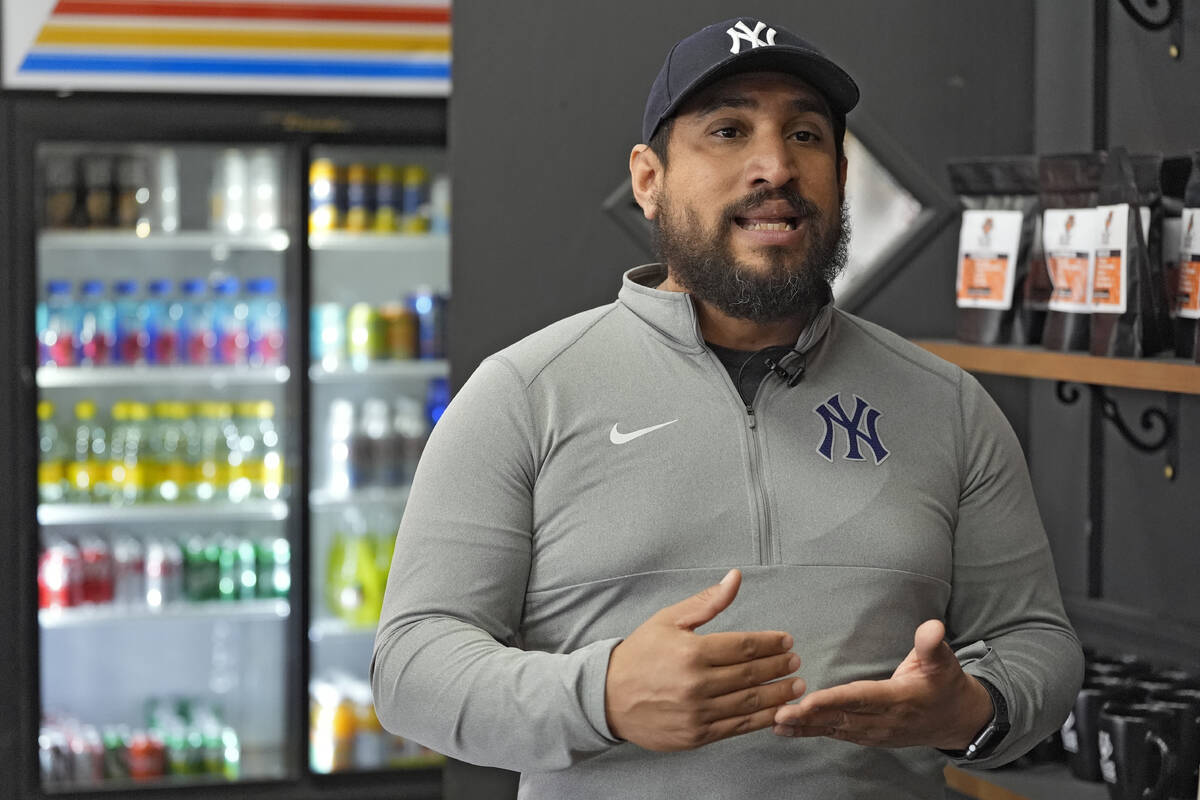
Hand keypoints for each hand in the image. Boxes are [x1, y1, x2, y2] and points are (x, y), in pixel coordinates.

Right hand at [605, 568, 805, 751]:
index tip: (786, 641)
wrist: (607, 697)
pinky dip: (760, 719)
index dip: (770, 643)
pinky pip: (736, 727)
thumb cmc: (640, 654)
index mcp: (691, 652)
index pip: (744, 646)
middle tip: (796, 661)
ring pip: (748, 703)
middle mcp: (696, 684)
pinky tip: (776, 711)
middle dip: (779, 667)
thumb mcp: (668, 620)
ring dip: (777, 694)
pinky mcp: (696, 736)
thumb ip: (707, 602)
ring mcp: (697, 713)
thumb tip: (736, 578)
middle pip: (750, 674)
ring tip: (796, 686)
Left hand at [772, 619, 993, 749]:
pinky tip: (788, 730)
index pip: (860, 699)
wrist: (957, 721)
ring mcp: (875, 733)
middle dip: (808, 717)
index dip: (833, 700)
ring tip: (775, 724)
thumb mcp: (944, 662)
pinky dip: (812, 732)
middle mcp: (884, 720)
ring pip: (835, 729)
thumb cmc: (946, 685)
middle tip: (778, 714)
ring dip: (805, 728)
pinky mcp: (868, 736)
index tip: (807, 701)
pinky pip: (837, 734)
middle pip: (841, 718)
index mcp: (898, 699)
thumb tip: (932, 627)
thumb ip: (932, 645)